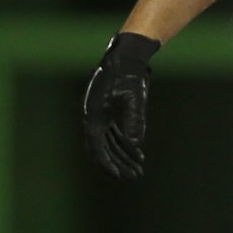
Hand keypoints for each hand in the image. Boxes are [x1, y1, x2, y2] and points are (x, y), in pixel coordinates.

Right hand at [82, 32, 158, 179]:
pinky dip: (125, 143)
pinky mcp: (110, 110)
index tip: (120, 176)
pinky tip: (138, 153)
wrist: (128, 56)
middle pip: (104, 147)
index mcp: (94, 114)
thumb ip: (134, 121)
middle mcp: (94, 116)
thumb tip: (135, 145)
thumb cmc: (129, 75)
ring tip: (138, 169)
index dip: (108, 163)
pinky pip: (115, 133)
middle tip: (134, 176)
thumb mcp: (134, 98)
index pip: (98, 146)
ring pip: (110, 141)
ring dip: (123, 155)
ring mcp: (102, 114)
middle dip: (118, 163)